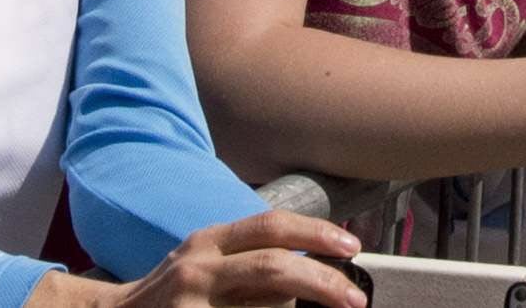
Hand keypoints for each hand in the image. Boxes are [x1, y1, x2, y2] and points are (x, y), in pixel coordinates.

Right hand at [27, 210, 366, 307]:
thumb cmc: (171, 294)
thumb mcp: (206, 262)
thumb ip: (249, 257)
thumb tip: (312, 267)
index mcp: (208, 241)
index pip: (270, 227)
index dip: (316, 235)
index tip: (351, 247)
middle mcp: (198, 267)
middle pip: (273, 268)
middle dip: (321, 282)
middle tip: (354, 299)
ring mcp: (191, 303)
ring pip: (266, 306)